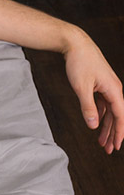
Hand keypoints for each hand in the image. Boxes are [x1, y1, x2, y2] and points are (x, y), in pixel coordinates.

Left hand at [63, 32, 123, 152]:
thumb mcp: (81, 87)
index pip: (120, 117)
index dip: (118, 133)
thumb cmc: (79, 63)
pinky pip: (103, 105)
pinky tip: (97, 125)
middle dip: (112, 134)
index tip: (116, 146)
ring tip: (101, 142)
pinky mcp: (100, 85)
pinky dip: (100, 115)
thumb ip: (88, 107)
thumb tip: (94, 125)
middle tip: (108, 150)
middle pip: (116, 117)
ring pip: (109, 112)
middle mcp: (115, 90)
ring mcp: (108, 88)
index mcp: (114, 91)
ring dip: (106, 126)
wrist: (76, 44)